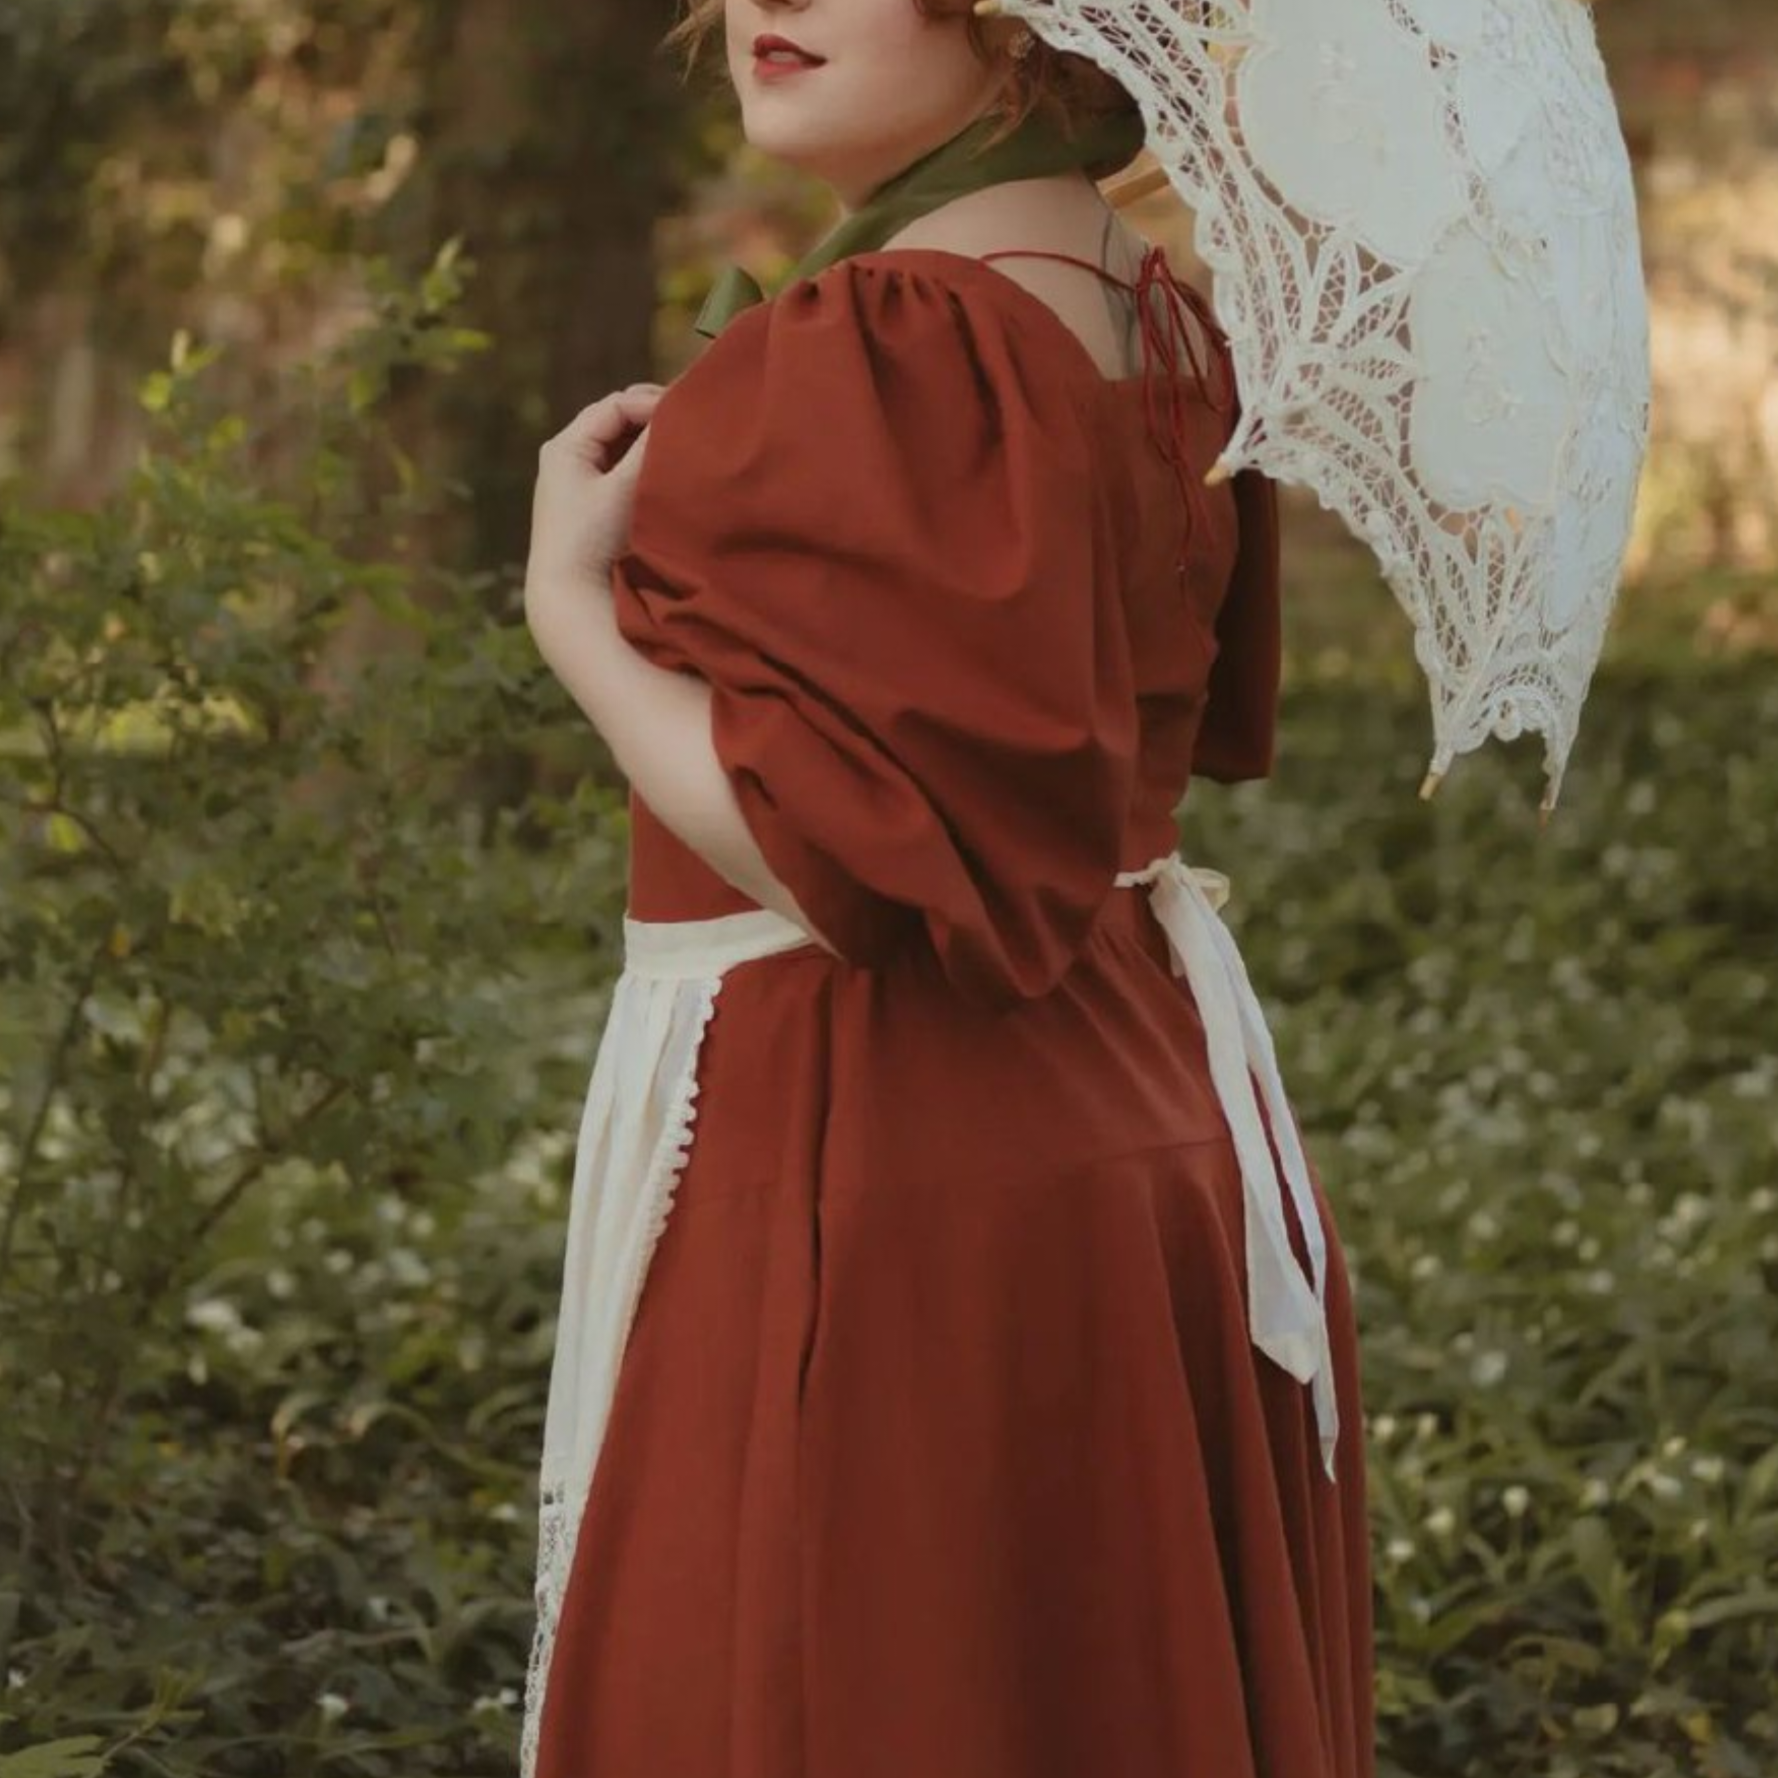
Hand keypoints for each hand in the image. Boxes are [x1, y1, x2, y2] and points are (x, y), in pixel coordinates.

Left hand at [524, 382, 666, 609]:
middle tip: (689, 422)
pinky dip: (641, 463)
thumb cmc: (594, 538)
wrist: (569, 593)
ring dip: (648, 441)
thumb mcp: (624, 487)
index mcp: (565, 446)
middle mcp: (566, 457)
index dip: (652, 403)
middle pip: (615, 421)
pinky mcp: (587, 503)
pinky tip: (665, 470)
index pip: (615, 405)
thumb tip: (678, 413)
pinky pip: (618, 468)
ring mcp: (575, 480)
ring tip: (682, 444)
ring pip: (619, 445)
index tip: (687, 413)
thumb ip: (649, 447)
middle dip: (651, 418)